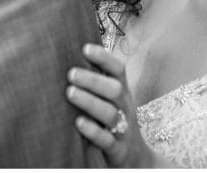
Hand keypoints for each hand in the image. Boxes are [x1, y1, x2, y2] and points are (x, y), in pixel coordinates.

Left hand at [66, 43, 153, 167]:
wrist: (136, 158)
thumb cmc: (116, 122)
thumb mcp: (113, 101)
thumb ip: (98, 83)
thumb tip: (71, 57)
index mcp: (123, 92)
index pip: (118, 70)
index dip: (104, 58)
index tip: (85, 49)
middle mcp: (125, 107)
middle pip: (114, 89)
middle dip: (93, 80)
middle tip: (71, 74)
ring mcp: (123, 128)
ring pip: (110, 113)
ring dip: (90, 102)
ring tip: (70, 93)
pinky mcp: (118, 149)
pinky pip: (107, 140)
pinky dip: (94, 131)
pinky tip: (78, 123)